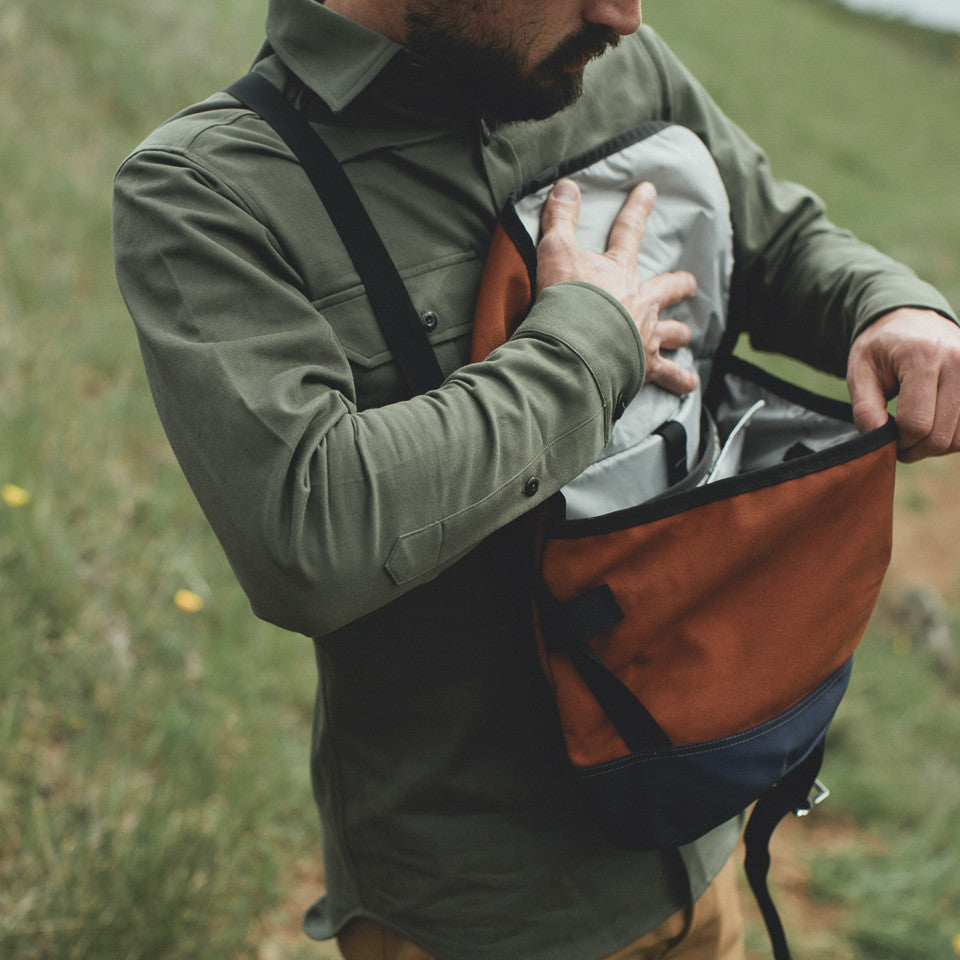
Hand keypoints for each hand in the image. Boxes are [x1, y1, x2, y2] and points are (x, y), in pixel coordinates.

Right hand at [536, 178, 698, 394]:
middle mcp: (641, 300)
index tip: (648, 190)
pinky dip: (680, 379)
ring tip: (684, 336)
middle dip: (679, 284)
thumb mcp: (555, 252)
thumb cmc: (565, 299)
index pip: (628, 231)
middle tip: (689, 283)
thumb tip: (566, 184)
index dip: (637, 208)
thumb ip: (560, 219)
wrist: (576, 346)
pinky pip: (669, 374)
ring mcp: (646, 333)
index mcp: (620, 271)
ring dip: (679, 333)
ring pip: (673, 331)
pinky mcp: (646, 364)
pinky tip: (690, 384)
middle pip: (668, 286)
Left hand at [847, 307, 959, 461]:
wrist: (911, 319)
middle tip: (898, 442)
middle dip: (915, 448)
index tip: (886, 435)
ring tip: (914, 433)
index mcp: (923, 356)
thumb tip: (879, 441)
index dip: (898, 440)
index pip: (916, 423)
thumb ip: (865, 409)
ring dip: (934, 446)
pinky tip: (933, 426)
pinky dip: (952, 437)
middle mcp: (958, 361)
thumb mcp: (859, 372)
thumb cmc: (881, 347)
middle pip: (941, 435)